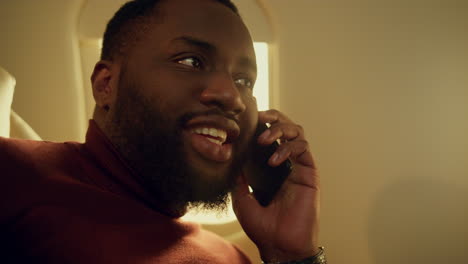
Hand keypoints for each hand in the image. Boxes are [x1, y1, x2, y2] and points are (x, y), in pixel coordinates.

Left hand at [232, 109, 320, 261]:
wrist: (280, 246)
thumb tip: (230, 161)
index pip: (269, 137)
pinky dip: (288, 148)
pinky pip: (303, 148)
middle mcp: (287, 164)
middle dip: (274, 117)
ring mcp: (299, 167)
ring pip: (298, 132)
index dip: (261, 124)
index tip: (246, 120)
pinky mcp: (309, 173)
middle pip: (287, 127)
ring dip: (280, 129)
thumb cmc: (263, 228)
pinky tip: (274, 160)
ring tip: (264, 139)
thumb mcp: (242, 200)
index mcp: (271, 168)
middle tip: (260, 117)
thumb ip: (238, 179)